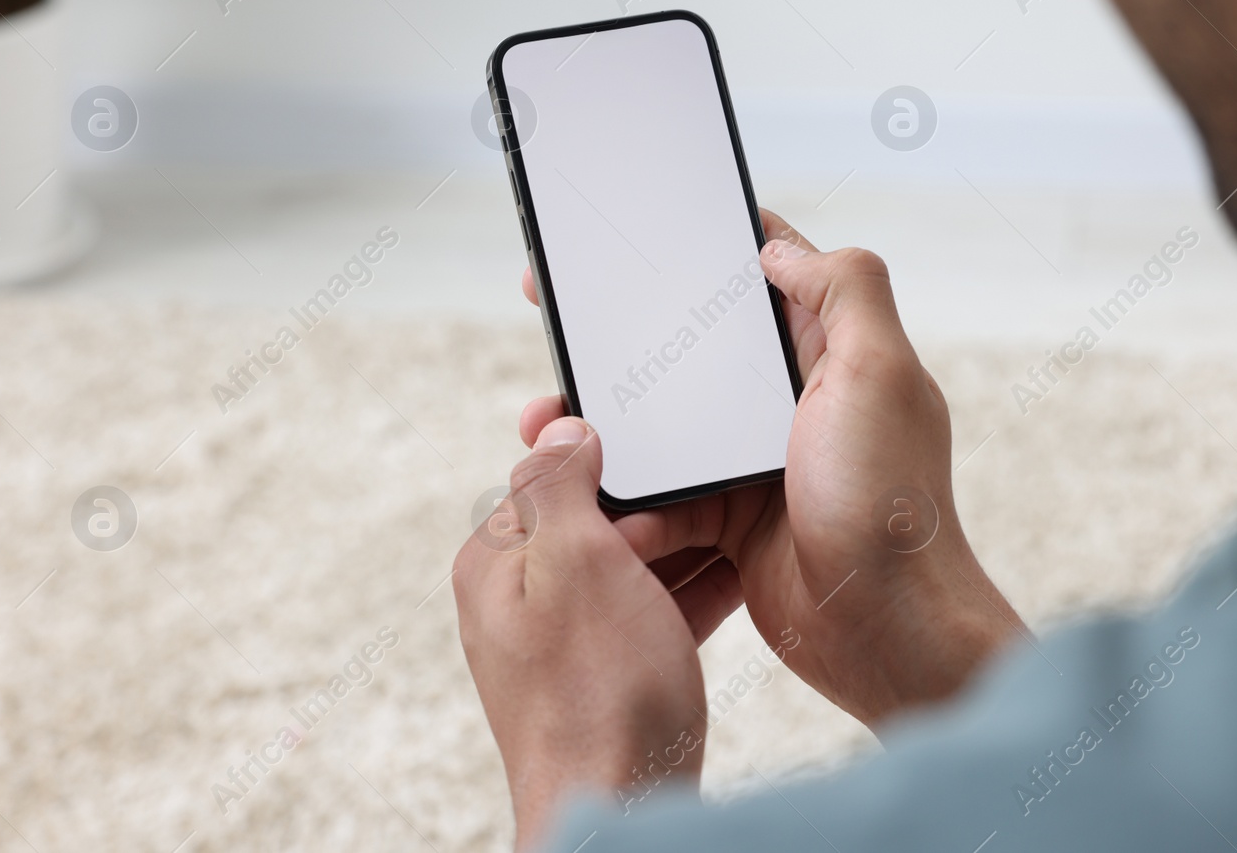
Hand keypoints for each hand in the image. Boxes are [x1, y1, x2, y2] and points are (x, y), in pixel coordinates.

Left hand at [453, 418, 738, 850]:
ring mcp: (565, 640)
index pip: (548, 471)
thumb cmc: (598, 693)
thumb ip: (558, 483)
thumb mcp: (576, 560)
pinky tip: (739, 577)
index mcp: (496, 561)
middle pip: (597, 515)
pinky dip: (692, 591)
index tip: (660, 437)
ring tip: (738, 521)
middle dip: (656, 500)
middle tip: (711, 486)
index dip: (608, 451)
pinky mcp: (607, 674)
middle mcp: (521, 598)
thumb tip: (558, 428)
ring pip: (632, 563)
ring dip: (684, 543)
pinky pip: (653, 609)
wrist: (622, 808)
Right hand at [516, 211, 1023, 729]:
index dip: (704, 247)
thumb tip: (780, 250)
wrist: (886, 633)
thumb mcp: (881, 374)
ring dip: (609, 432)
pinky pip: (662, 501)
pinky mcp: (730, 520)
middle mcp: (792, 400)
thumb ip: (846, 292)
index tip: (636, 232)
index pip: (764, 276)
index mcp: (832, 352)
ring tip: (546, 430)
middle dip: (627, 343)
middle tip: (562, 326)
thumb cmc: (892, 504)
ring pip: (664, 429)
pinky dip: (632, 510)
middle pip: (695, 351)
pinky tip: (603, 519)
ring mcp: (758, 462)